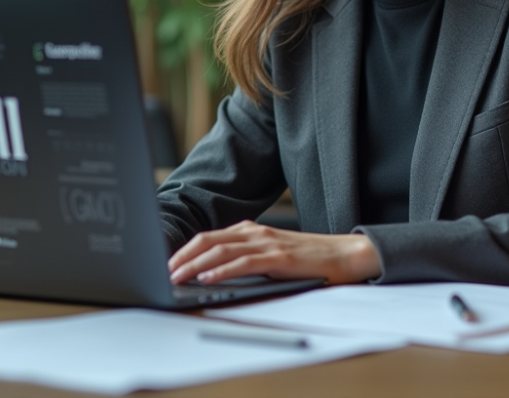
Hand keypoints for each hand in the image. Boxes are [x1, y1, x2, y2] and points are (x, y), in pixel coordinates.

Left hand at [167, 221, 381, 285]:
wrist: (343, 255)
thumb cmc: (307, 259)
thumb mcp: (270, 255)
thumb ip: (245, 258)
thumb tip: (212, 274)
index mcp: (250, 230)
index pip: (209, 237)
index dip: (185, 250)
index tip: (167, 263)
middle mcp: (255, 232)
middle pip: (209, 240)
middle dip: (183, 257)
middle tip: (165, 271)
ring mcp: (267, 243)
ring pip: (221, 250)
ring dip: (196, 265)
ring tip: (178, 276)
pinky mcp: (278, 257)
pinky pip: (244, 263)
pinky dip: (222, 270)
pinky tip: (208, 278)